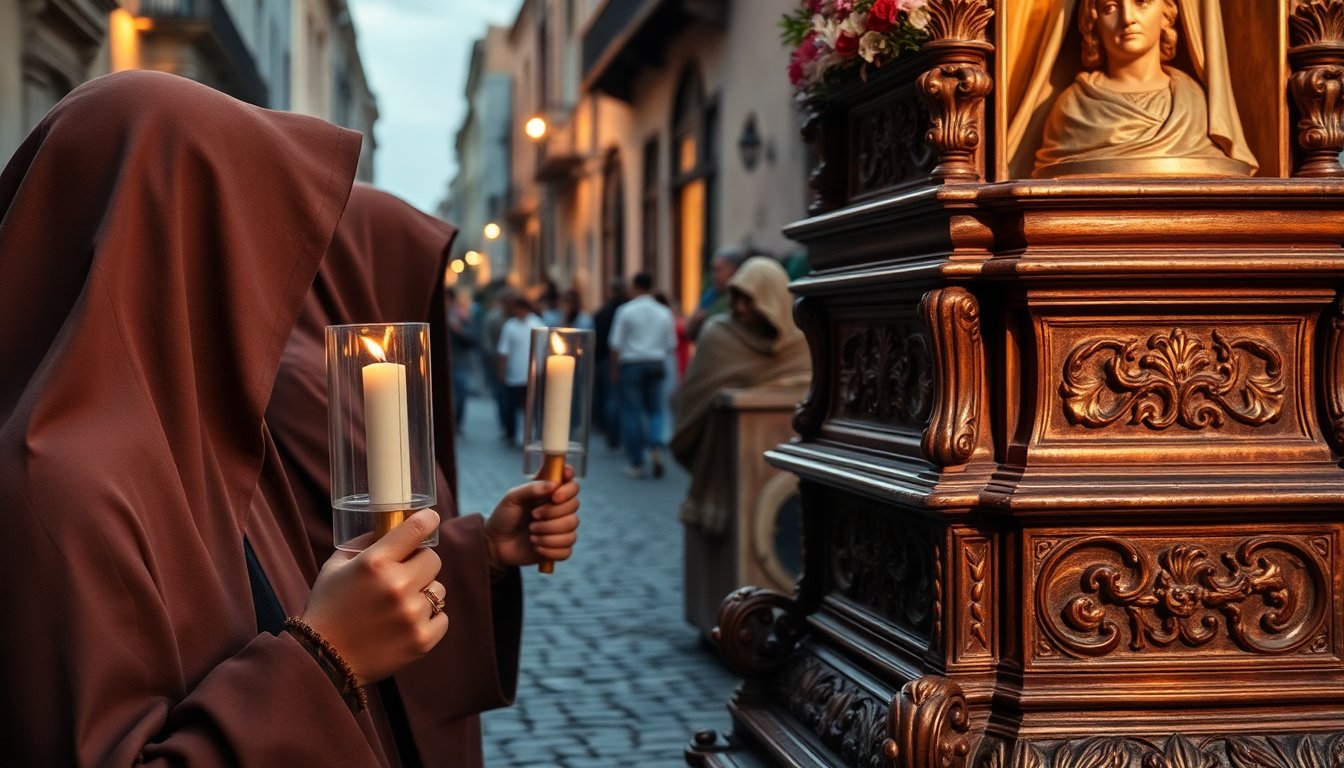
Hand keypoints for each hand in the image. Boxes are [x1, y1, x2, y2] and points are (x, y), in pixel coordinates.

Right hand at [300, 508, 448, 684]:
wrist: (323, 660)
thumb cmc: (327, 608)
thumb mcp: (335, 567)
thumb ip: (363, 544)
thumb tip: (389, 526)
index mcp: (374, 563)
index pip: (415, 529)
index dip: (427, 520)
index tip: (430, 519)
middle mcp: (397, 586)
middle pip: (433, 559)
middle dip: (420, 563)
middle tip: (405, 575)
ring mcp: (412, 615)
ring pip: (438, 590)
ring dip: (424, 593)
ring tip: (400, 605)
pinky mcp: (422, 640)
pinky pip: (442, 617)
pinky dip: (429, 619)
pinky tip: (406, 624)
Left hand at [484, 469, 580, 568]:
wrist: (495, 543)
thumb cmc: (504, 517)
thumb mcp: (512, 498)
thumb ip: (531, 488)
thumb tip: (553, 485)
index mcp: (551, 493)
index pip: (572, 484)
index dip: (569, 487)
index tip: (555, 495)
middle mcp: (560, 509)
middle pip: (574, 505)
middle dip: (552, 512)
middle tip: (533, 515)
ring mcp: (561, 529)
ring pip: (571, 527)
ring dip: (549, 531)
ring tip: (531, 533)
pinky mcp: (560, 548)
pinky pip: (567, 549)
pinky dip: (550, 549)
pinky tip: (536, 546)